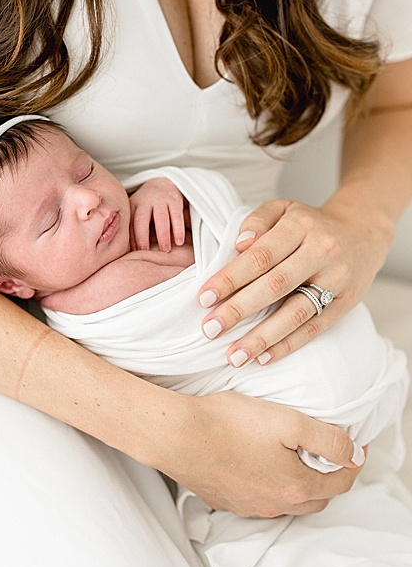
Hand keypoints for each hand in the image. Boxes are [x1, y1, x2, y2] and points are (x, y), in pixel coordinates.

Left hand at [129, 177, 185, 251]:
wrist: (163, 183)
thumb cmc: (147, 205)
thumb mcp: (136, 210)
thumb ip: (132, 226)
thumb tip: (128, 250)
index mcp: (133, 205)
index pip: (130, 223)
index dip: (131, 238)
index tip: (133, 251)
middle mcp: (145, 201)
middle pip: (141, 220)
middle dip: (142, 236)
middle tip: (145, 252)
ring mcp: (160, 200)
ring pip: (161, 218)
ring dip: (162, 235)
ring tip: (165, 250)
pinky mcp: (175, 201)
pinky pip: (177, 216)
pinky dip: (178, 229)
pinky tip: (179, 241)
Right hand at [159, 391, 363, 516]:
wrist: (173, 434)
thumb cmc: (226, 423)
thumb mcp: (289, 421)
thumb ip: (329, 440)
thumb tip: (354, 454)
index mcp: (296, 487)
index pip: (341, 481)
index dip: (353, 460)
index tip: (354, 443)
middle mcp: (274, 503)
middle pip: (315, 498)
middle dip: (327, 478)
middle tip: (326, 453)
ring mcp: (246, 505)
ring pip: (284, 502)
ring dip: (295, 485)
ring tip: (290, 460)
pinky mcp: (222, 499)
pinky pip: (254, 499)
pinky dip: (264, 486)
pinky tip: (253, 466)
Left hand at [195, 198, 389, 366]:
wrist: (362, 231)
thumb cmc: (309, 223)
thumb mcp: (282, 208)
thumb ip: (257, 221)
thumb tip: (238, 244)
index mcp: (300, 227)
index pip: (261, 256)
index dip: (231, 278)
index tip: (204, 297)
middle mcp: (321, 253)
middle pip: (276, 285)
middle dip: (239, 310)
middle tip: (210, 329)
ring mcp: (336, 280)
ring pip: (296, 313)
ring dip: (262, 337)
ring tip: (234, 356)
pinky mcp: (346, 303)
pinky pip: (315, 328)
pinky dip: (288, 345)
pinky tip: (263, 357)